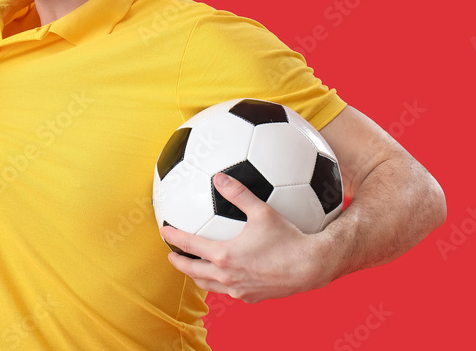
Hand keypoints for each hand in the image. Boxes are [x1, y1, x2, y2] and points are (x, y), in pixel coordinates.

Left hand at [160, 172, 331, 303]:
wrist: (311, 267)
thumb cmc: (288, 238)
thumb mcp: (262, 210)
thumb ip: (238, 193)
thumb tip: (219, 177)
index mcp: (224, 255)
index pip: (190, 246)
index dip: (174, 238)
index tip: (164, 232)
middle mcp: (227, 276)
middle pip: (193, 272)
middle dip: (179, 263)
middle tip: (171, 256)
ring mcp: (239, 290)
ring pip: (209, 285)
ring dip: (197, 276)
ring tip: (193, 267)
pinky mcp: (251, 298)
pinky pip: (229, 291)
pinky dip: (220, 283)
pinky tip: (225, 275)